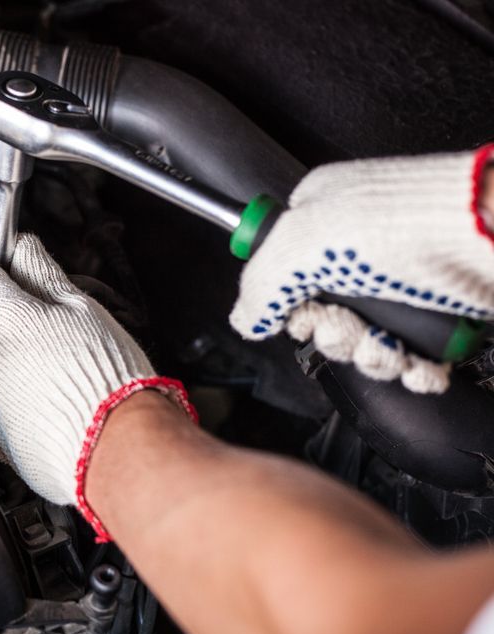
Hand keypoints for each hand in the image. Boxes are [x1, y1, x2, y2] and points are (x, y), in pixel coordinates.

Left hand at [0, 234, 194, 540]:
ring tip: (58, 371)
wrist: (114, 452)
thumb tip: (22, 248)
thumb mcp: (84, 310)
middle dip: (9, 318)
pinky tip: (51, 399)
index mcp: (5, 319)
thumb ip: (42, 273)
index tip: (1, 268)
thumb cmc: (108, 382)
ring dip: (14, 359)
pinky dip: (18, 398)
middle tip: (52, 328)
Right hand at [231, 148, 493, 392]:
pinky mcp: (435, 310)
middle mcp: (359, 249)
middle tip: (351, 323)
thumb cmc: (409, 223)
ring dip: (374, 356)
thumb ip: (261, 285)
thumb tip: (244, 319)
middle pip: (322, 318)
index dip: (287, 305)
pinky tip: (419, 357)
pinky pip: (408, 357)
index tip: (301, 310)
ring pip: (364, 344)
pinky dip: (412, 368)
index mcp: (321, 220)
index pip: (281, 275)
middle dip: (336, 336)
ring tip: (392, 342)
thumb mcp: (303, 244)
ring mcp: (400, 281)